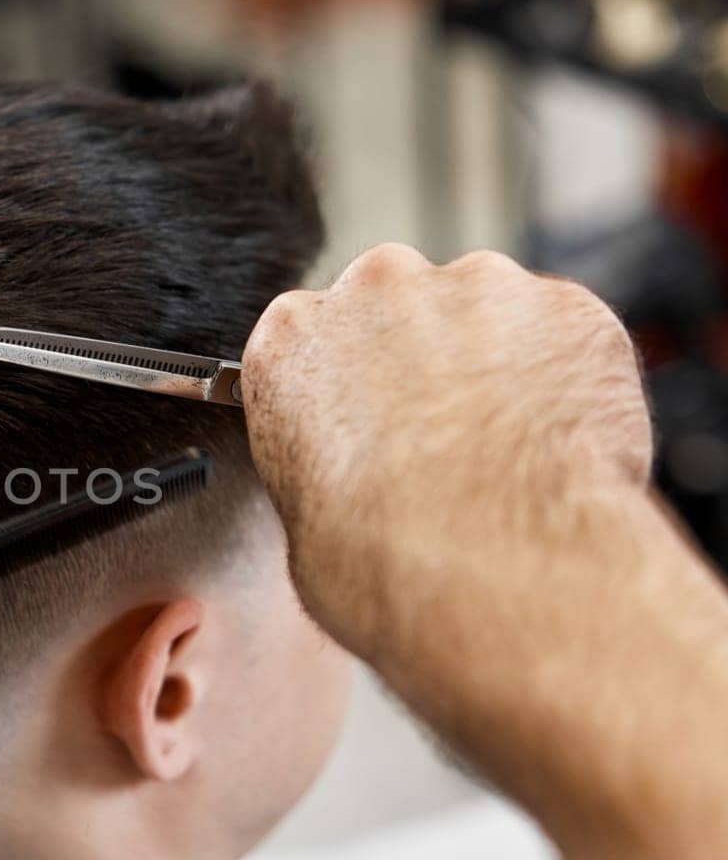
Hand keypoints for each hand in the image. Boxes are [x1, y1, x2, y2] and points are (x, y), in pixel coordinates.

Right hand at [241, 244, 651, 666]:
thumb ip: (322, 459)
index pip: (316, 335)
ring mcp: (475, 289)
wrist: (490, 570)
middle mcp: (376, 290)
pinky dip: (568, 375)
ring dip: (497, 360)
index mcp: (291, 339)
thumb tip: (354, 478)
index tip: (372, 414)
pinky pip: (565, 333)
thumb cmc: (382, 560)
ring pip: (489, 310)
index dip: (352, 380)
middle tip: (446, 431)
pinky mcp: (564, 305)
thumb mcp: (301, 519)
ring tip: (510, 444)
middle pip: (401, 302)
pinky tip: (562, 439)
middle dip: (424, 354)